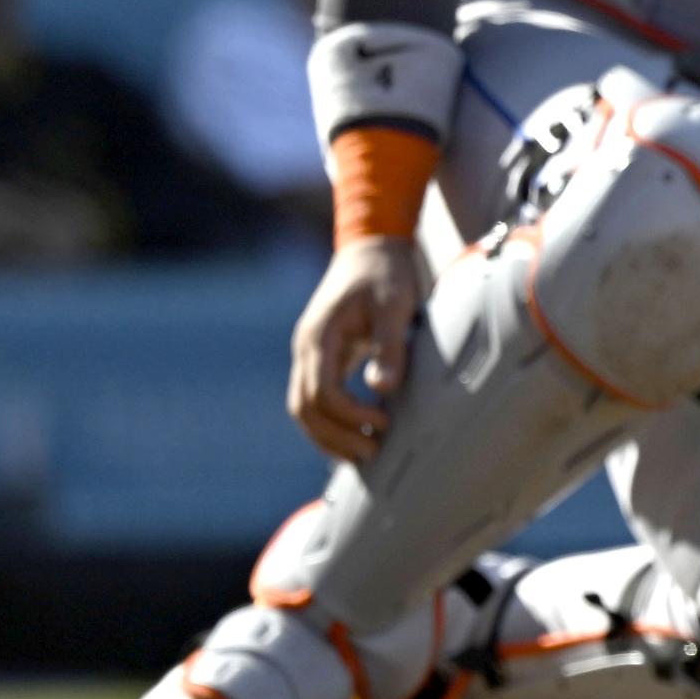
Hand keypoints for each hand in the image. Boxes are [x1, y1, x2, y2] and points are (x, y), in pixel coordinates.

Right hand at [289, 236, 429, 463]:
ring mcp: (311, 353)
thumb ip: (389, 345)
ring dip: (329, 434)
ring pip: (304, 407)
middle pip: (304, 407)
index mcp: (319, 336)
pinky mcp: (323, 356)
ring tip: (365, 453)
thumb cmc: (387, 272)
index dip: (349, 414)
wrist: (372, 246)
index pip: (321, 391)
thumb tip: (383, 389)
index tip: (382, 423)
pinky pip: (317, 397)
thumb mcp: (395, 303)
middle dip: (334, 436)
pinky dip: (331, 420)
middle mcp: (307, 348)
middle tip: (372, 452)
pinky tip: (356, 432)